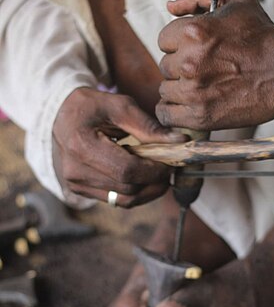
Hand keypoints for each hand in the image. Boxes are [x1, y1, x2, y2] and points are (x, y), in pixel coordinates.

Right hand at [53, 87, 184, 206]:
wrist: (61, 116)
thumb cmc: (91, 106)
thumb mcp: (120, 106)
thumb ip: (148, 126)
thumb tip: (179, 141)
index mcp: (81, 146)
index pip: (126, 170)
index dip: (154, 170)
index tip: (171, 162)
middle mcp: (75, 171)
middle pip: (128, 188)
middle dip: (155, 180)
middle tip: (170, 166)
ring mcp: (76, 185)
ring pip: (125, 200)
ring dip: (149, 190)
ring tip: (159, 173)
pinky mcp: (81, 191)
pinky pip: (117, 201)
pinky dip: (136, 193)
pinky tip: (144, 177)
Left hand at [157, 0, 273, 131]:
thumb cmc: (263, 35)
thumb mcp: (237, 1)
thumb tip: (170, 6)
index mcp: (194, 32)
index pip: (164, 40)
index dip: (180, 44)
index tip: (198, 50)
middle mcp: (190, 62)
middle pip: (165, 66)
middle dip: (181, 66)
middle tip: (206, 69)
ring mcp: (194, 92)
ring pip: (166, 90)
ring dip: (179, 89)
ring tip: (203, 87)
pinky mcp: (200, 116)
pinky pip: (167, 115)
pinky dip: (174, 111)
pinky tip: (190, 105)